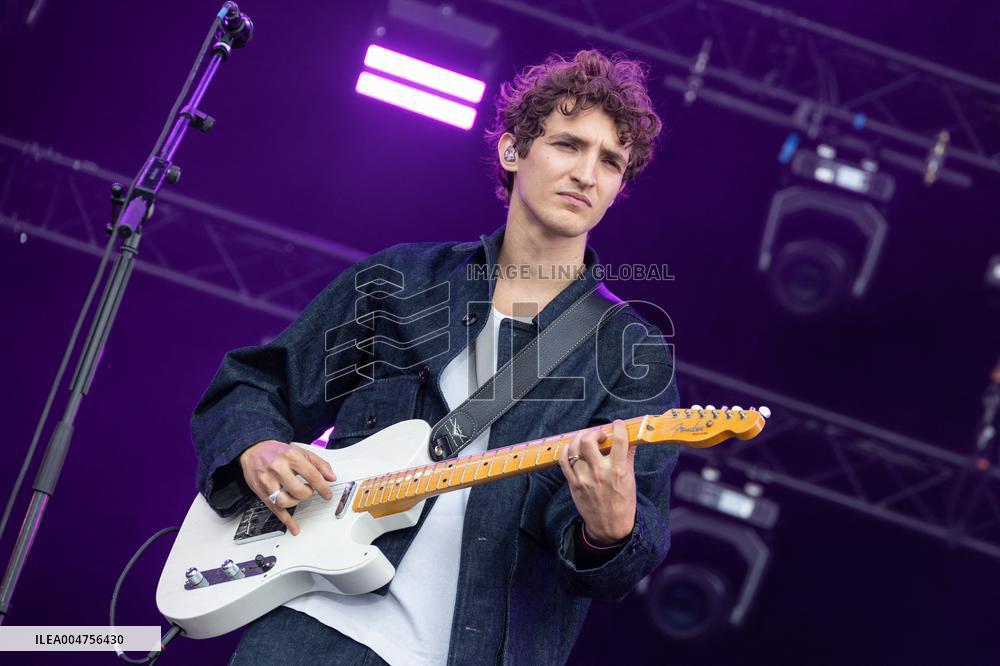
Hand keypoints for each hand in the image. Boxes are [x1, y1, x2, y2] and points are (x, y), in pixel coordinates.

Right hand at [239, 439, 336, 535]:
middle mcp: (278, 468)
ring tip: (297, 496)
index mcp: (290, 456)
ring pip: (285, 502)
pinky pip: (274, 509)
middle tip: (308, 491)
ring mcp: (267, 481)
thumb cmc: (278, 451)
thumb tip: (331, 477)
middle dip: (308, 494)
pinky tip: (294, 528)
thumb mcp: (300, 451)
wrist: (253, 449)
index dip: (322, 487)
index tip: (327, 494)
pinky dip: (286, 521)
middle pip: (298, 490)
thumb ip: (319, 464)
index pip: (311, 475)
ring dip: (296, 503)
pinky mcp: (261, 491)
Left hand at [557, 420, 635, 544]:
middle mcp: (600, 472)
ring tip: (586, 439)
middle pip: (588, 440)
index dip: (619, 427)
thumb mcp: (630, 479)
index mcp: (618, 470)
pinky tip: (573, 449)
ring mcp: (584, 478)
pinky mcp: (573, 484)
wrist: (609, 527)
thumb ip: (628, 457)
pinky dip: (567, 450)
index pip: (619, 441)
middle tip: (599, 436)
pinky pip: (564, 461)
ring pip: (574, 448)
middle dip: (594, 432)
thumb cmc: (622, 502)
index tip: (618, 424)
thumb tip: (631, 439)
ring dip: (579, 438)